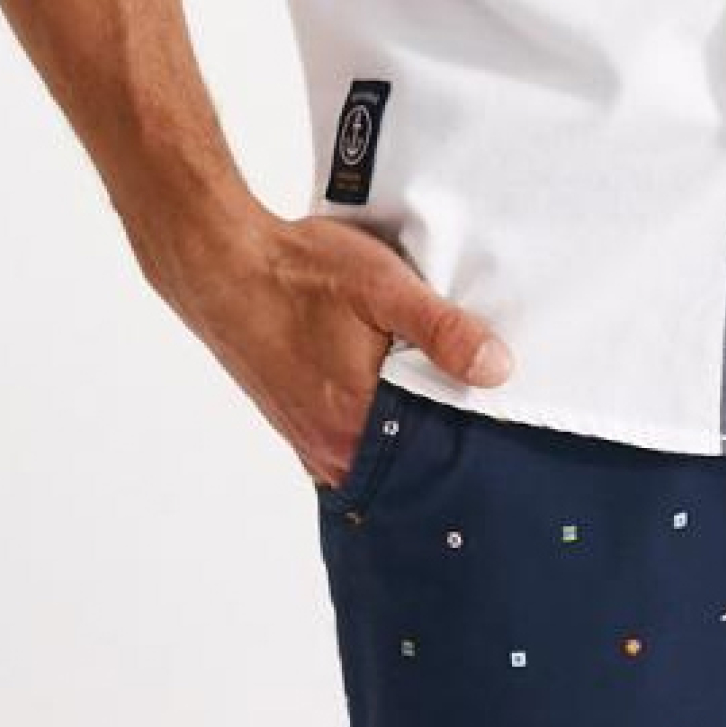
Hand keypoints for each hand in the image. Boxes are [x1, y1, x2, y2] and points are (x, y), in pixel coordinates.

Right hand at [144, 204, 514, 485]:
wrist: (225, 265)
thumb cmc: (300, 275)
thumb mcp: (384, 287)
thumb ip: (442, 330)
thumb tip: (498, 369)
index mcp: (357, 429)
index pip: (435, 460)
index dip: (471, 437)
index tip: (499, 417)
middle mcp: (331, 450)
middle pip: (408, 461)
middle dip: (441, 436)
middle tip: (475, 403)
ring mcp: (309, 439)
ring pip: (378, 450)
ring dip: (406, 425)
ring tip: (437, 391)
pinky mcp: (296, 421)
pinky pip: (350, 437)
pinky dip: (375, 421)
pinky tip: (388, 387)